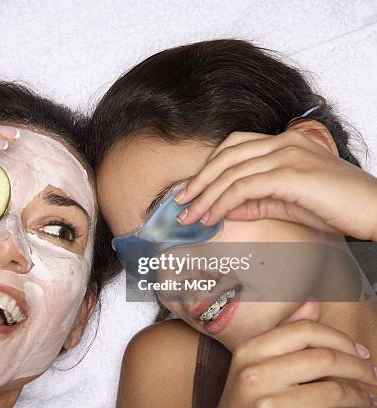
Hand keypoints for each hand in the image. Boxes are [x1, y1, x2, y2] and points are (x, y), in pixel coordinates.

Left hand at [175, 122, 376, 240]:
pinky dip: (222, 202)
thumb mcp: (289, 201)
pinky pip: (243, 187)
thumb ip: (258, 200)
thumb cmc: (337, 207)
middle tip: (179, 202)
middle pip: (226, 155)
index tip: (191, 189)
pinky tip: (210, 217)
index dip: (209, 167)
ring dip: (205, 195)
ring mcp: (287, 155)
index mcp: (284, 141)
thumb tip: (226, 208)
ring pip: (231, 172)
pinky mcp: (290, 174)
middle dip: (199, 180)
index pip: (234, 147)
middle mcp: (283, 142)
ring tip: (188, 216)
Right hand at [218, 302, 376, 406]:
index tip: (357, 350)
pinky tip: (359, 404)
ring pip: (332, 387)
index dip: (338, 338)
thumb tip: (312, 304)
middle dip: (357, 365)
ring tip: (370, 394)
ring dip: (360, 390)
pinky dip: (353, 403)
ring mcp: (267, 397)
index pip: (303, 330)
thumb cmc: (245, 402)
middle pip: (323, 356)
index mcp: (249, 349)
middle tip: (371, 373)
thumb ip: (283, 336)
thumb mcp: (255, 365)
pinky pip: (329, 405)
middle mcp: (255, 371)